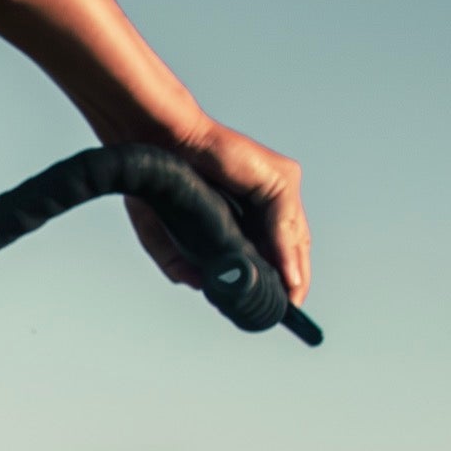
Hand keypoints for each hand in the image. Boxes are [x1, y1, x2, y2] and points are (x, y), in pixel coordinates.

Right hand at [122, 120, 308, 304]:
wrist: (155, 142)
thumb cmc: (162, 178)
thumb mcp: (164, 232)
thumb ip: (179, 260)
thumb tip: (198, 285)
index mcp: (248, 206)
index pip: (275, 245)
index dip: (278, 275)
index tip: (276, 305)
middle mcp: (268, 194)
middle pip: (292, 243)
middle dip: (293, 278)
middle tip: (287, 308)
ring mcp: (276, 184)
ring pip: (294, 235)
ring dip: (294, 270)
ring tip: (290, 300)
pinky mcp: (278, 178)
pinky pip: (286, 221)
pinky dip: (286, 251)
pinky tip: (286, 275)